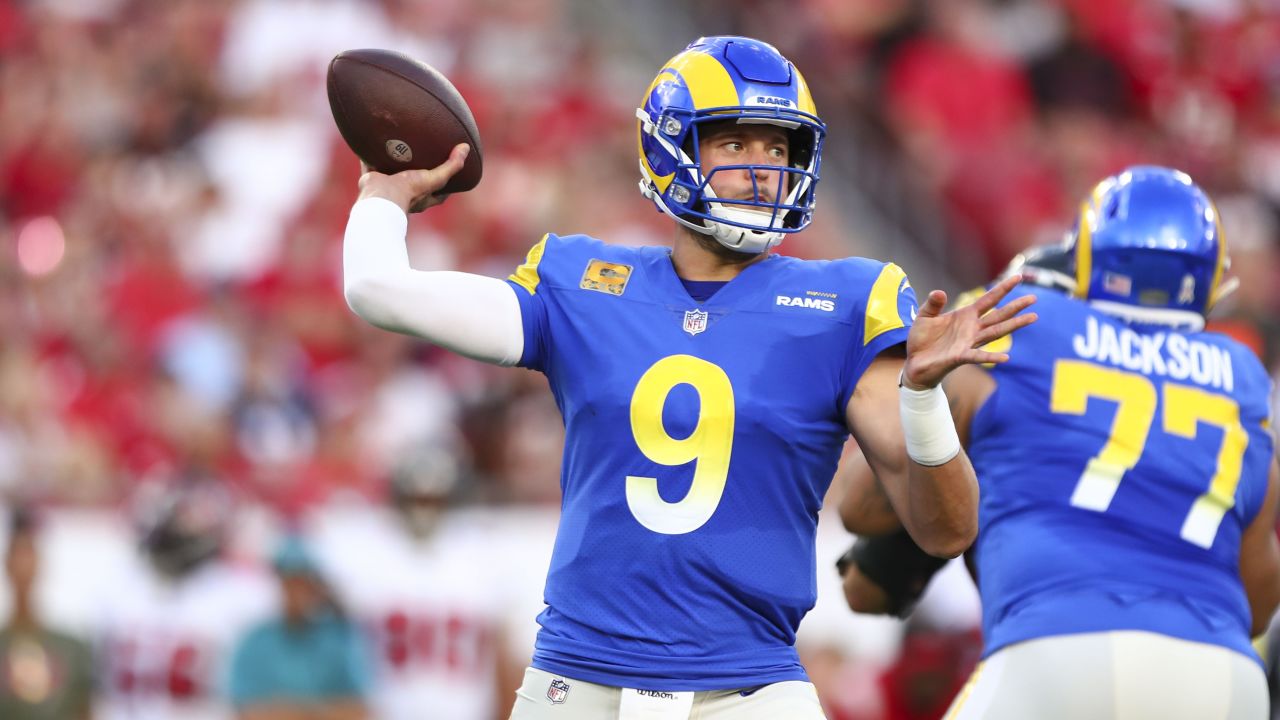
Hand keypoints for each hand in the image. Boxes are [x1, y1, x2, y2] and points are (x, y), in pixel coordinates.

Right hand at [357, 143, 468, 212]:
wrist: (381, 196)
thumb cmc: (410, 192)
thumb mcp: (436, 179)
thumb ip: (451, 166)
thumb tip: (466, 148)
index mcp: (423, 197)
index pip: (439, 192)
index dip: (444, 182)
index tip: (449, 170)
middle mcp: (406, 194)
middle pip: (415, 180)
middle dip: (418, 169)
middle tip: (422, 154)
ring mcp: (388, 187)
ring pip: (392, 172)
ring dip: (394, 162)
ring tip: (398, 145)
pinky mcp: (373, 179)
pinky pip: (371, 164)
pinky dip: (371, 156)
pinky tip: (372, 143)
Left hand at [901, 273, 1037, 389]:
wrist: (915, 362)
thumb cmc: (922, 340)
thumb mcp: (924, 317)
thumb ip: (933, 304)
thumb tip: (940, 292)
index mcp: (965, 316)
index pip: (988, 300)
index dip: (1002, 289)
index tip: (1017, 277)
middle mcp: (972, 328)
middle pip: (999, 315)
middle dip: (1016, 306)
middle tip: (1034, 297)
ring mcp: (969, 343)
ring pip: (996, 332)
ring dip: (1014, 325)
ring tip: (1033, 317)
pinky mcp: (960, 356)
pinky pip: (978, 356)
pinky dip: (990, 357)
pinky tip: (1006, 357)